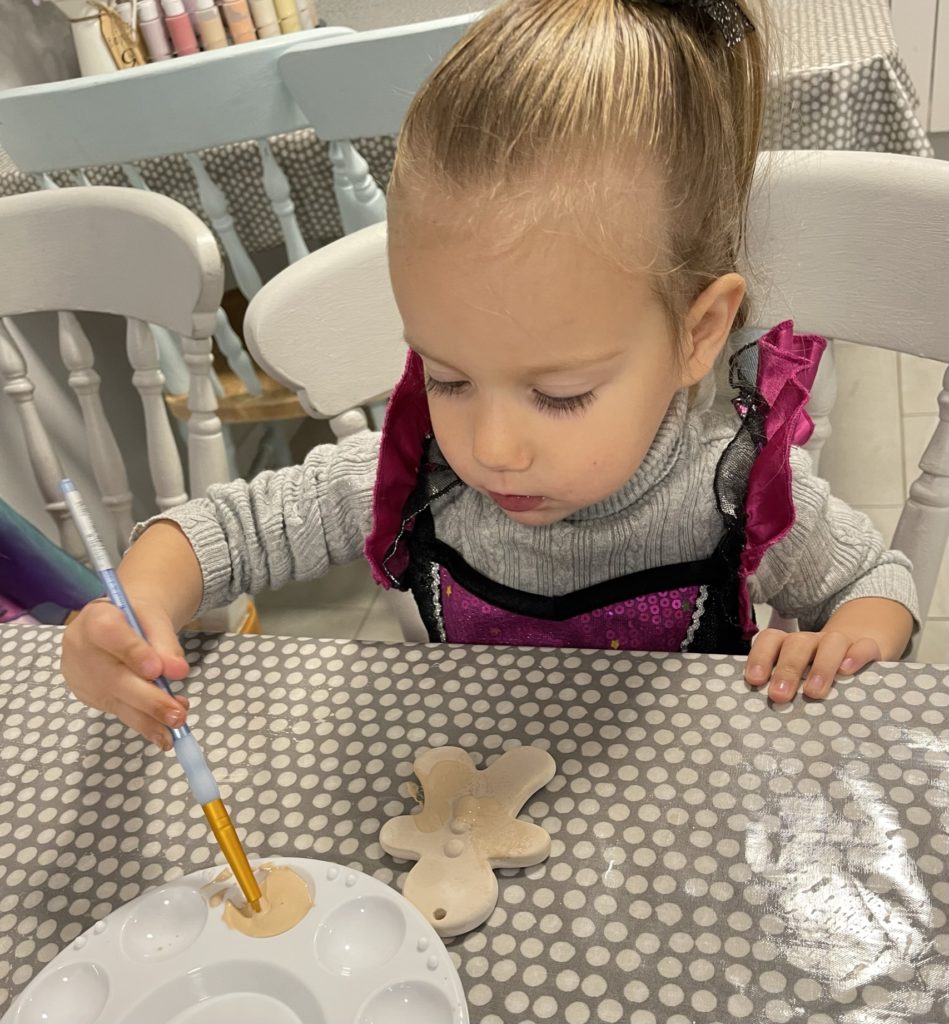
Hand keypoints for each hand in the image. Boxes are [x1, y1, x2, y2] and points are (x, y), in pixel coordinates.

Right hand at [61, 597, 190, 749]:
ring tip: (174, 728)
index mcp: (95, 618)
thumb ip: (165, 643)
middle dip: (149, 699)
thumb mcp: (153, 620)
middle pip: (115, 678)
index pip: (111, 634)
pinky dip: (143, 723)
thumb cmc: (135, 620)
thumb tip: (177, 671)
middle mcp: (81, 649)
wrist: (115, 625)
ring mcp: (82, 676)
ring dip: (149, 719)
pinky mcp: (89, 696)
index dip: (134, 654)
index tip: (157, 671)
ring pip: (117, 701)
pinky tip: (162, 731)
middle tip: (176, 714)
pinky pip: (118, 711)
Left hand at [744, 628, 881, 702]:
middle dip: (787, 669)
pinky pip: (864, 646)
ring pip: (831, 642)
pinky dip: (855, 656)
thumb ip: (784, 688)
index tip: (754, 680)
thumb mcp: (800, 678)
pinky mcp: (868, 647)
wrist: (860, 648)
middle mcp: (813, 640)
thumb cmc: (819, 671)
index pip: (771, 640)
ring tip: (813, 692)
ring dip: (821, 666)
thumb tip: (766, 716)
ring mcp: (841, 642)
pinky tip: (847, 672)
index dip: (760, 656)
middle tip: (779, 696)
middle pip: (797, 643)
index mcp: (790, 645)